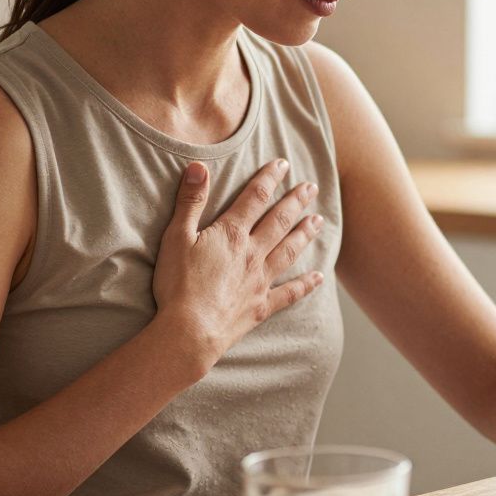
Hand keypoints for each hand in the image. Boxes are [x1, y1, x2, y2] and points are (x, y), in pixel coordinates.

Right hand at [152, 159, 324, 373]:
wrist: (190, 330)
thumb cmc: (178, 285)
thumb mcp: (176, 237)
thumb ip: (190, 202)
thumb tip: (198, 167)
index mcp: (231, 234)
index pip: (255, 198)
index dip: (269, 178)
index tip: (283, 164)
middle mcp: (252, 254)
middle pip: (279, 221)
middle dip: (295, 202)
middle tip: (311, 188)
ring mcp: (260, 280)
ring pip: (289, 251)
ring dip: (304, 234)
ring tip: (319, 221)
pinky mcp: (261, 306)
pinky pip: (289, 293)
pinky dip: (306, 285)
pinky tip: (319, 277)